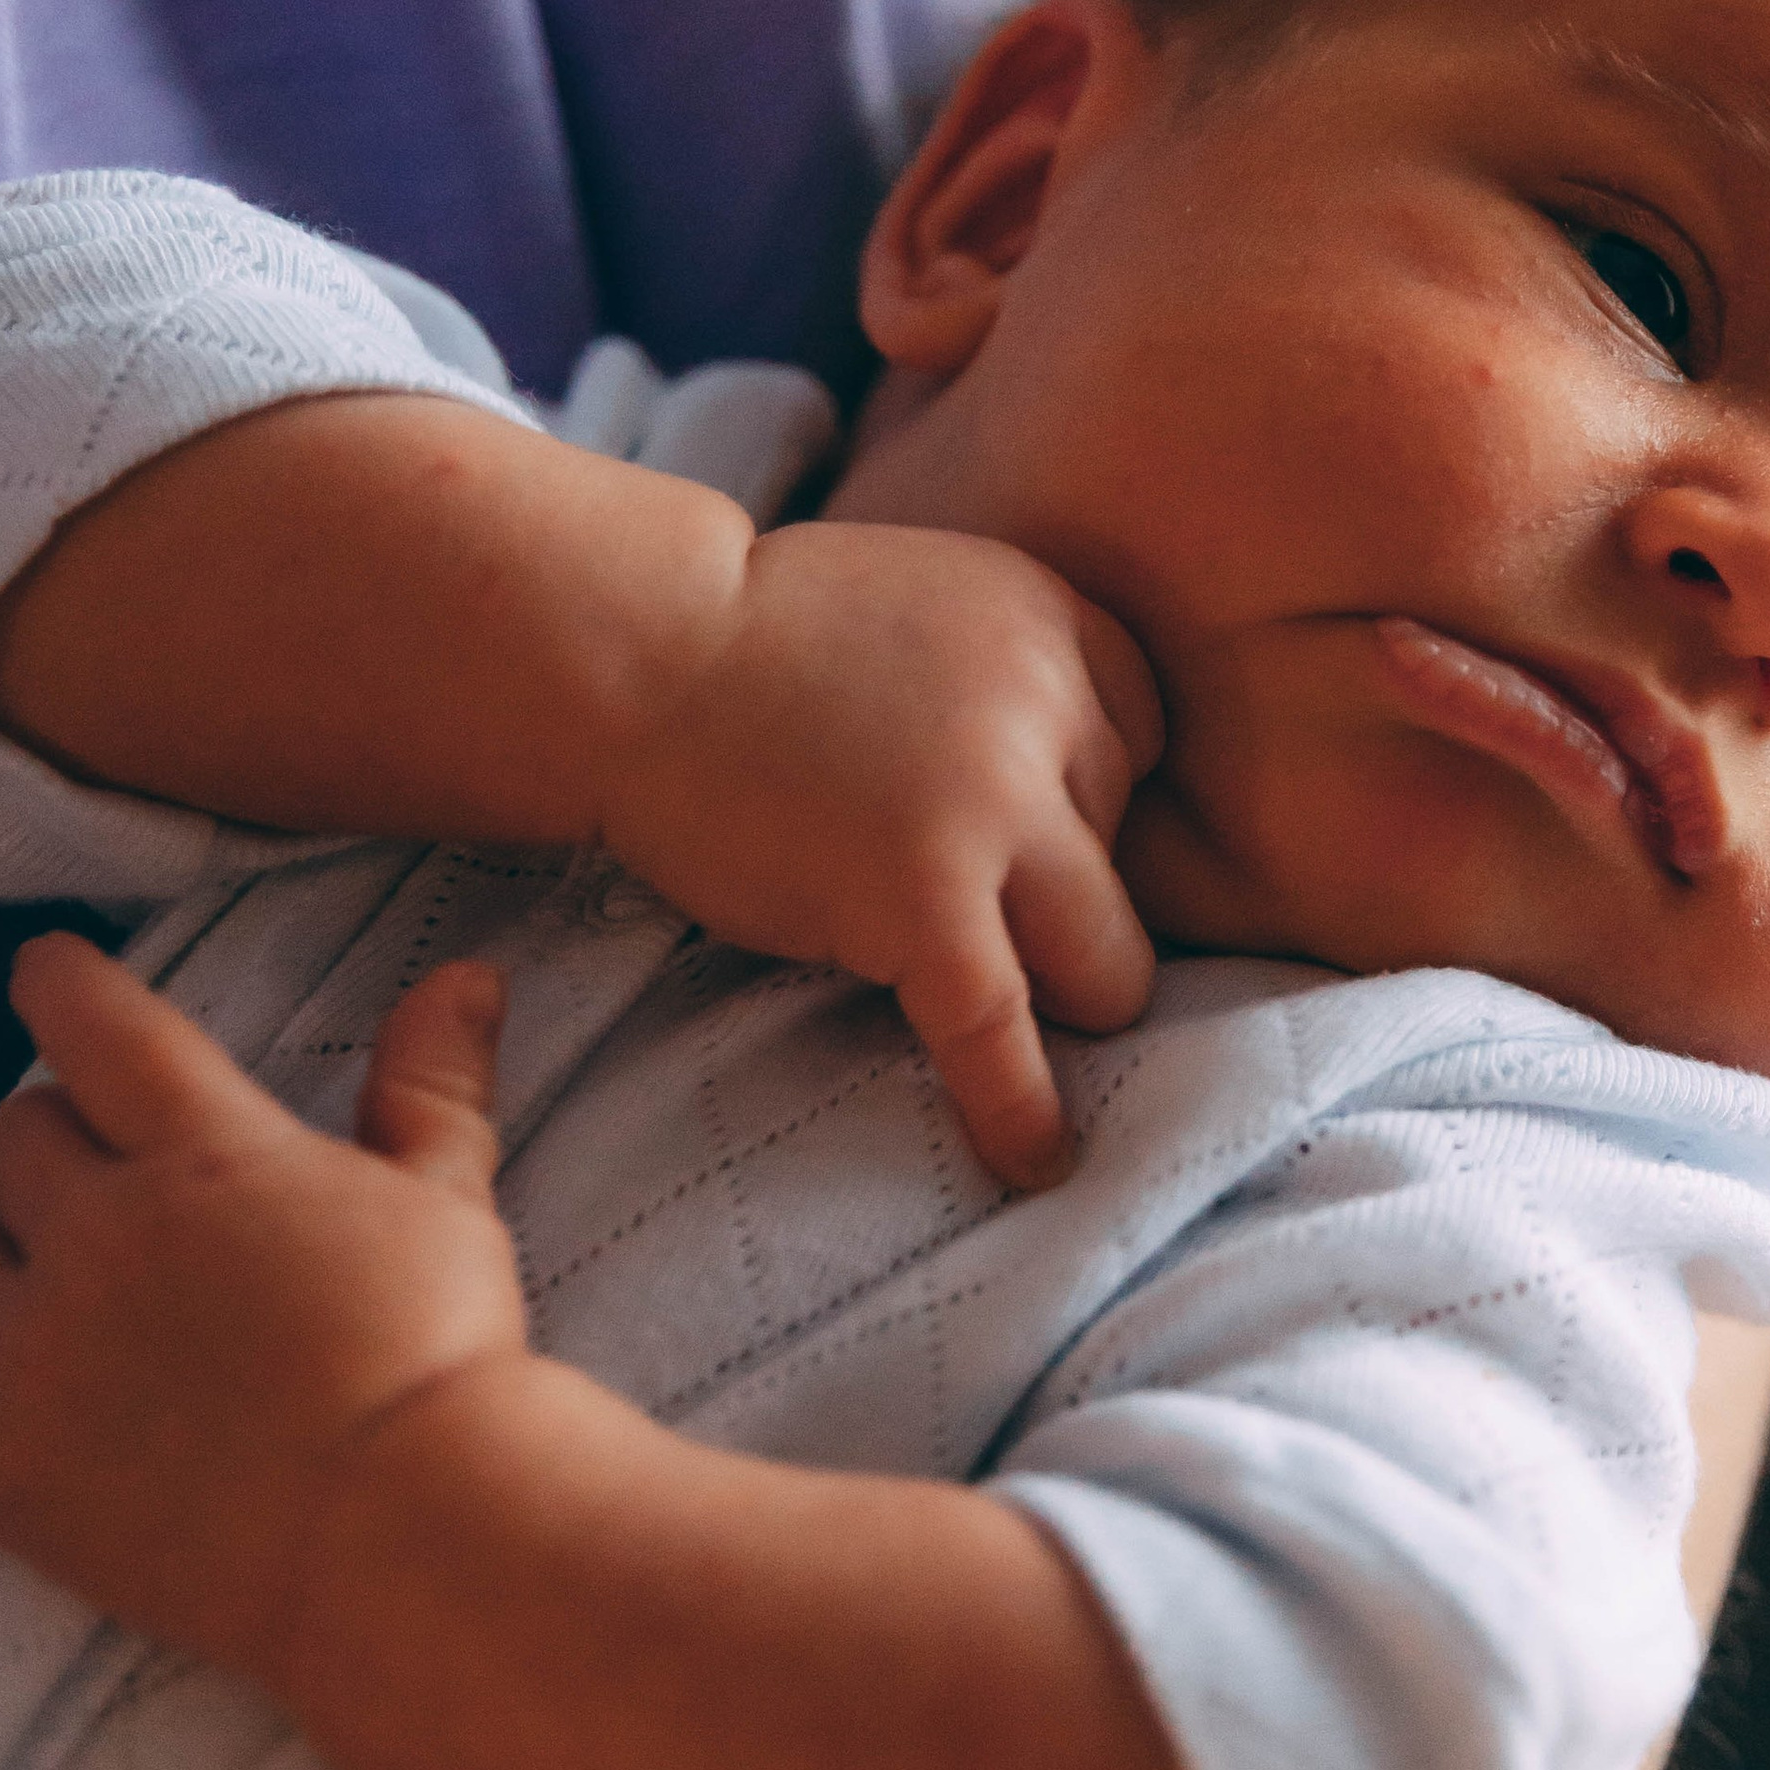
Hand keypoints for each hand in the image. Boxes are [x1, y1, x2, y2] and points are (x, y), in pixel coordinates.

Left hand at [0, 934, 528, 1680]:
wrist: (408, 1543)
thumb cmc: (440, 1362)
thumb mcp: (448, 1202)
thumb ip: (429, 1083)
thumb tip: (464, 974)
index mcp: (202, 1154)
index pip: (92, 1025)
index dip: (61, 983)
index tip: (50, 972)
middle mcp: (96, 1236)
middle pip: (15, 1138)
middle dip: (63, 1143)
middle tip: (123, 1188)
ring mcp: (37, 1357)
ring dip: (11, 1260)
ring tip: (84, 1300)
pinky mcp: (6, 1471)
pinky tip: (25, 1390)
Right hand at [607, 520, 1162, 1190]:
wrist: (628, 651)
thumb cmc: (754, 643)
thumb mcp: (933, 609)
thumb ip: (1014, 686)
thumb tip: (1080, 821)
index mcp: (1056, 623)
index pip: (1141, 753)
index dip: (1077, 806)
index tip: (1010, 834)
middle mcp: (1049, 705)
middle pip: (1131, 862)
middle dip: (1062, 900)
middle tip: (973, 917)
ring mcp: (990, 805)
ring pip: (1106, 961)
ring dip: (1062, 999)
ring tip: (1009, 1027)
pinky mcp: (923, 897)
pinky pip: (1002, 1030)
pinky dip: (1022, 1108)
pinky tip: (1036, 1160)